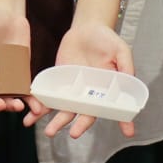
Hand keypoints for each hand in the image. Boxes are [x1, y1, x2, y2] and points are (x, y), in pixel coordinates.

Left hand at [42, 20, 134, 140]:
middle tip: (73, 134)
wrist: (86, 28)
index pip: (114, 107)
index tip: (128, 132)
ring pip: (64, 111)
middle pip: (84, 114)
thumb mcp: (120, 49)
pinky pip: (48, 98)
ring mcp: (73, 91)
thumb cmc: (107, 40)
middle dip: (79, 126)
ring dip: (56, 122)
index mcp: (107, 90)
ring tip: (48, 131)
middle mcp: (90, 95)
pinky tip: (31, 117)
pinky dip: (40, 107)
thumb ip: (125, 65)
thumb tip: (130, 80)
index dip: (122, 121)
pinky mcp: (58, 84)